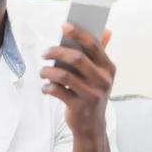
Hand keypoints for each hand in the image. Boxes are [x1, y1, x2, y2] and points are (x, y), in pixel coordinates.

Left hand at [40, 23, 115, 139]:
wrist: (92, 126)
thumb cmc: (92, 92)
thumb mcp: (99, 75)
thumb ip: (99, 53)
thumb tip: (106, 29)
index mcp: (108, 68)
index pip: (94, 45)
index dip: (79, 33)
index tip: (64, 25)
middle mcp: (103, 80)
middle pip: (76, 58)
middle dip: (56, 51)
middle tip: (44, 53)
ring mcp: (92, 95)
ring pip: (64, 75)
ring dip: (48, 71)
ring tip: (42, 71)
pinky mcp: (79, 107)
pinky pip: (58, 91)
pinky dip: (47, 87)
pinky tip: (45, 87)